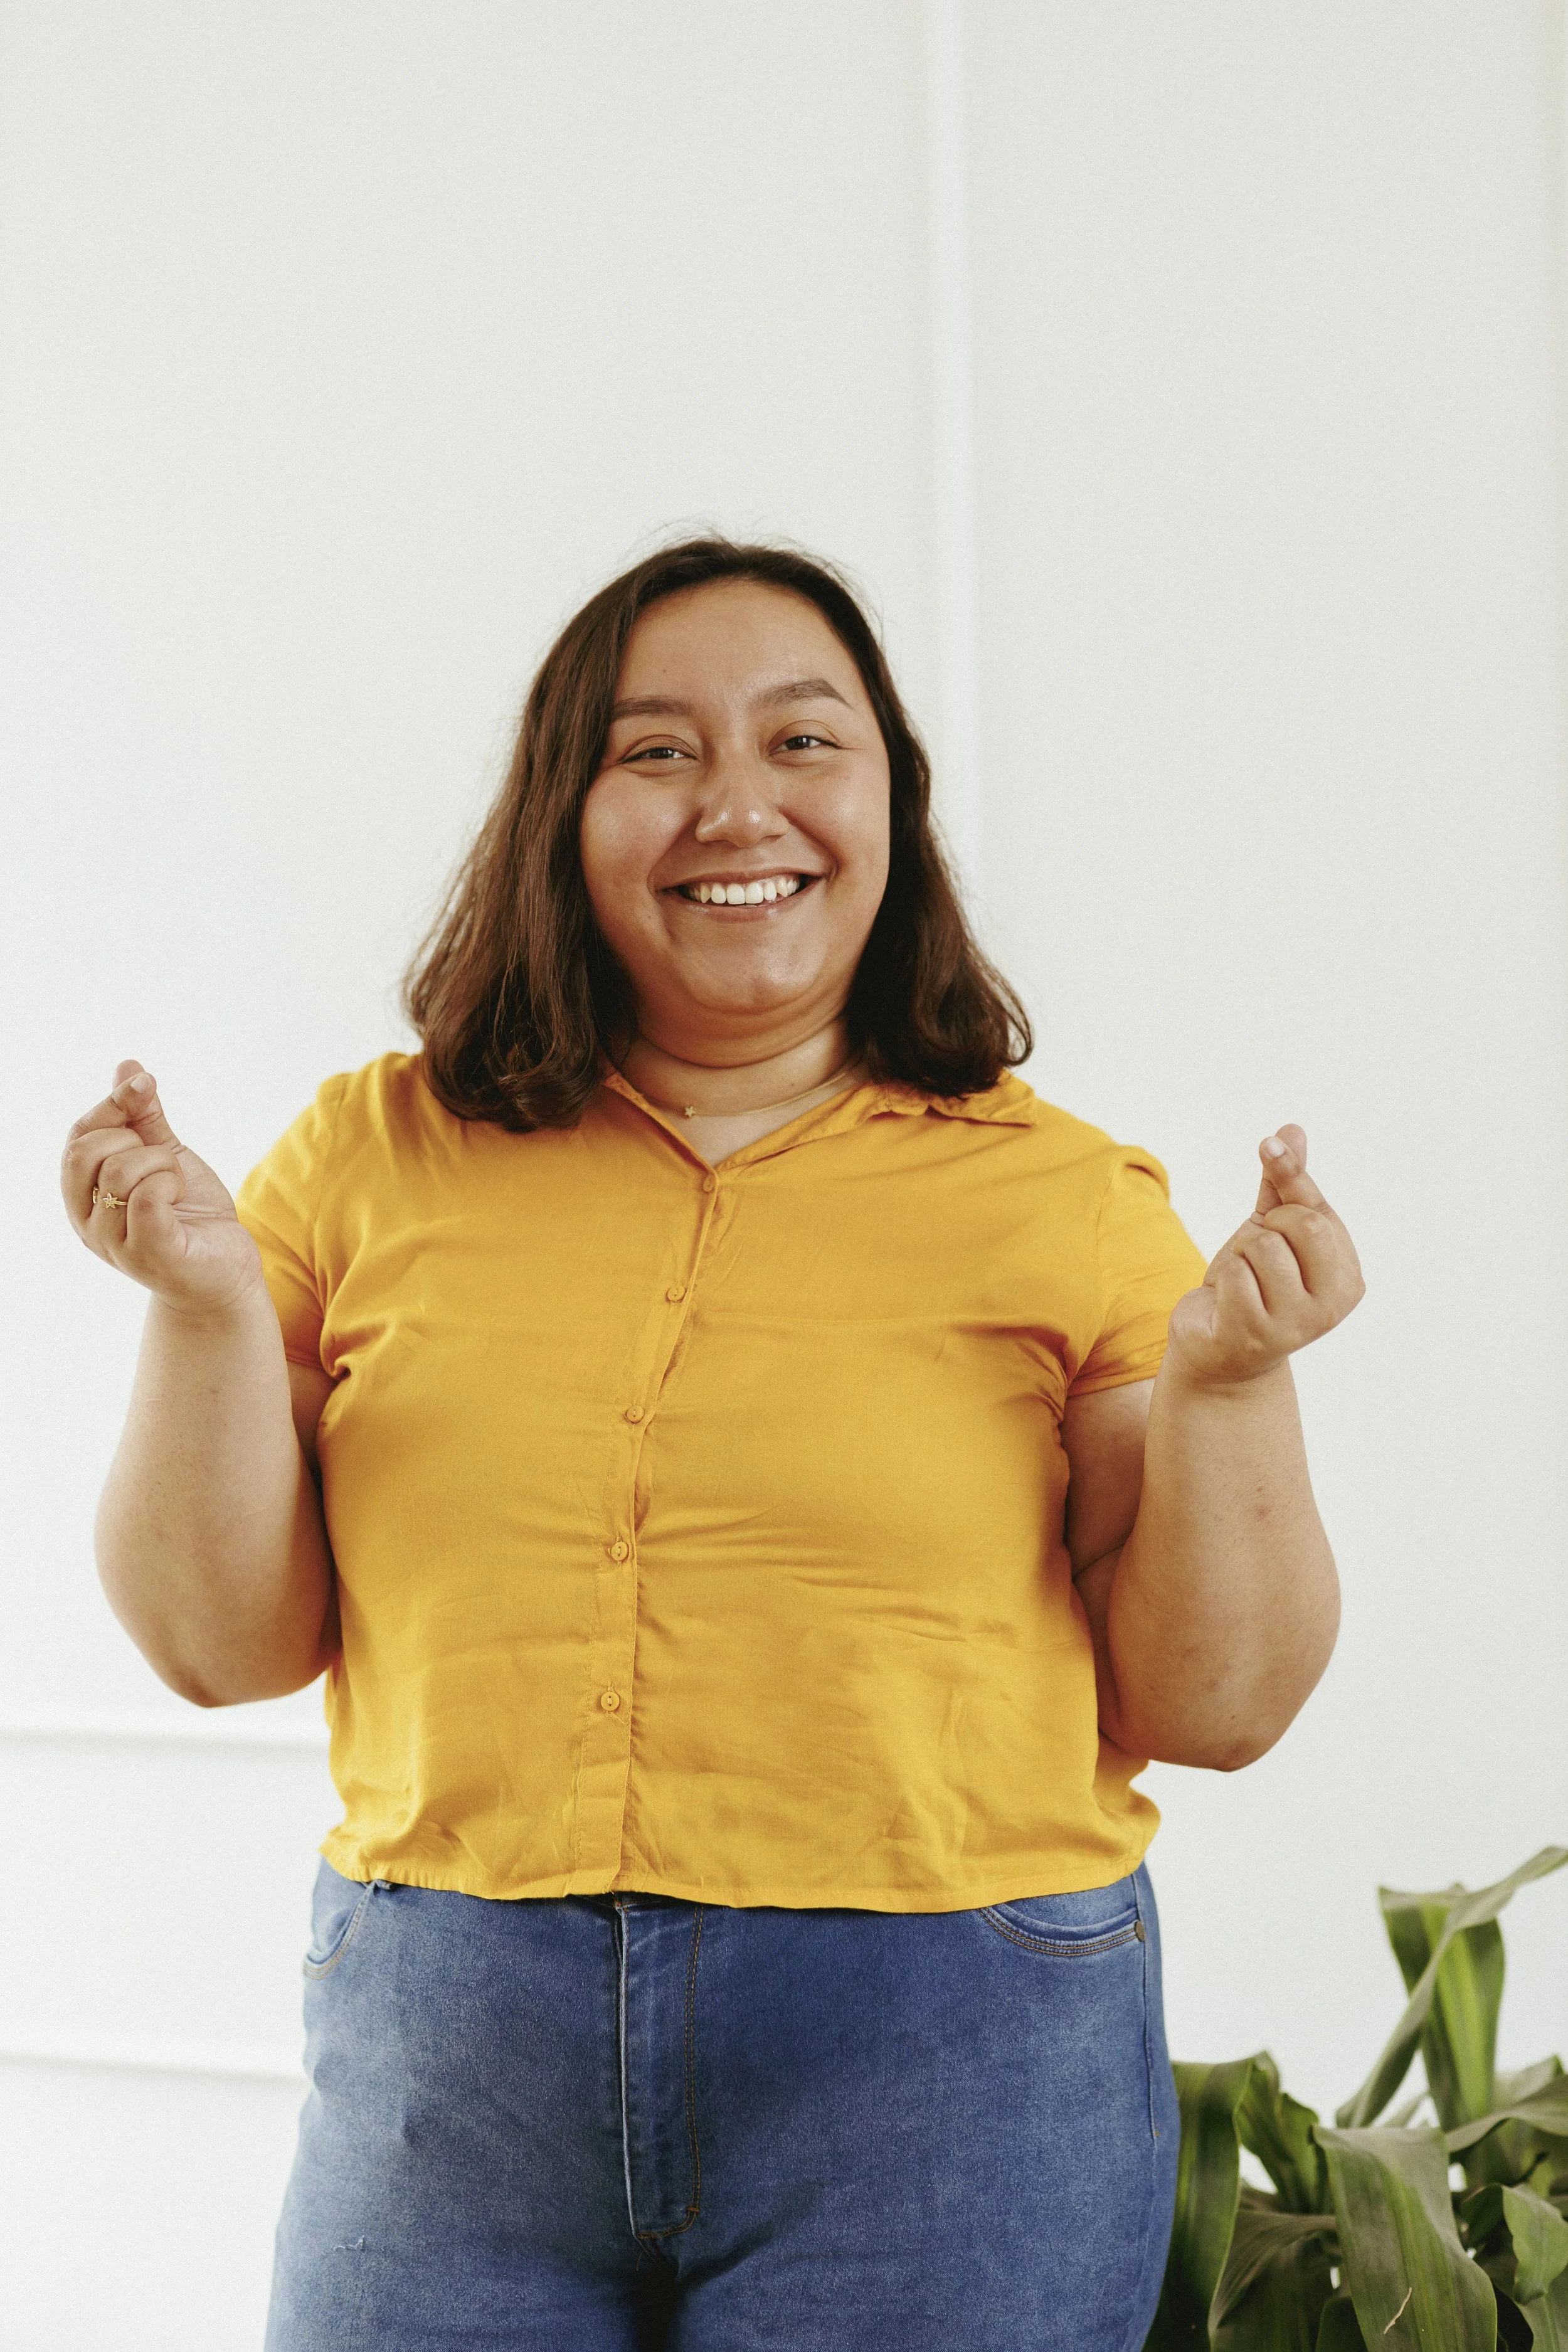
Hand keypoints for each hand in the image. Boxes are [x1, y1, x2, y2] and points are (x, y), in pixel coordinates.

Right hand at [61, 1061, 263, 1315]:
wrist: (225, 1271)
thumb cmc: (190, 1215)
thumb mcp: (166, 1156)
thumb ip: (144, 1117)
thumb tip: (129, 1067)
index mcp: (84, 1195)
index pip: (79, 1135)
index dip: (112, 1104)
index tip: (147, 1085)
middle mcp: (87, 1221)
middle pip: (88, 1150)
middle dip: (136, 1140)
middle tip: (165, 1163)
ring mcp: (112, 1242)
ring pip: (122, 1170)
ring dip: (164, 1165)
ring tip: (177, 1187)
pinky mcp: (148, 1254)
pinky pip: (147, 1198)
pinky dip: (170, 1185)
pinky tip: (180, 1200)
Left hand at [1164, 1124, 1364, 1388]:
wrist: (1216, 1349)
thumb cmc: (1250, 1284)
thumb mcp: (1269, 1228)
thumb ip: (1285, 1184)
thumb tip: (1292, 1129)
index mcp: (1347, 1277)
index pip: (1318, 1209)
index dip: (1290, 1176)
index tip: (1268, 1143)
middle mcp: (1333, 1305)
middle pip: (1302, 1225)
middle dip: (1266, 1226)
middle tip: (1256, 1254)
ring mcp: (1296, 1325)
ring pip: (1262, 1247)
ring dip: (1239, 1257)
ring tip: (1241, 1285)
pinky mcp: (1254, 1336)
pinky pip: (1234, 1276)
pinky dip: (1222, 1281)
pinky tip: (1227, 1304)